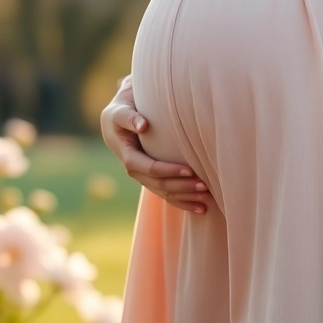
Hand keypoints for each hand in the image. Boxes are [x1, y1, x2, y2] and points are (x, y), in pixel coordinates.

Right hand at [99, 74, 216, 214]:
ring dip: (186, 197)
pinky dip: (184, 203)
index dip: (168, 170)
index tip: (189, 170)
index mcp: (127, 155)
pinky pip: (168, 195)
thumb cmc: (120, 114)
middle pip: (159, 184)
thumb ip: (129, 118)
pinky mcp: (152, 179)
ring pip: (165, 193)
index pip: (148, 168)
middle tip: (205, 186)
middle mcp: (134, 171)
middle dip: (182, 187)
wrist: (116, 123)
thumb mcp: (119, 112)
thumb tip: (142, 125)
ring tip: (207, 198)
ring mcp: (144, 177)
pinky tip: (201, 209)